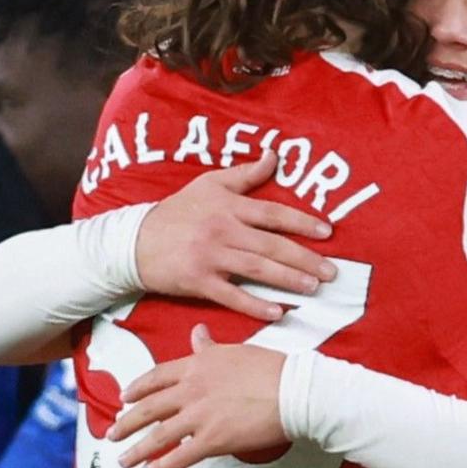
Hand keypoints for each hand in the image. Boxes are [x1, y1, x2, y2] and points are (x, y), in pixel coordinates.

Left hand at [108, 325, 287, 467]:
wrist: (293, 391)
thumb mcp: (235, 351)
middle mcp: (190, 389)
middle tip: (112, 433)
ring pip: (157, 435)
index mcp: (196, 365)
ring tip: (121, 460)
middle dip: (127, 423)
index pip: (156, 377)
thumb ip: (209, 347)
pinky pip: (177, 457)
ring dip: (135, 449)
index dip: (137, 389)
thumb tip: (198, 333)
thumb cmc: (271, 368)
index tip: (125, 398)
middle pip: (149, 408)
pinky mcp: (211, 440)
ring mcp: (199, 416)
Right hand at [135, 153, 336, 320]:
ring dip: (288, 280)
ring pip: (257, 269)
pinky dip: (255, 305)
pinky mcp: (198, 281)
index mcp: (228, 206)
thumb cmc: (177, 212)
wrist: (135, 242)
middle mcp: (222, 230)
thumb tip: (274, 155)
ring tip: (313, 288)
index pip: (273, 213)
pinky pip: (232, 295)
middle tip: (331, 271)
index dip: (302, 222)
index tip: (327, 232)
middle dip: (305, 259)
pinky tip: (277, 312)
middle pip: (271, 244)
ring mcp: (210, 257)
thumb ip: (244, 174)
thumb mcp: (208, 184)